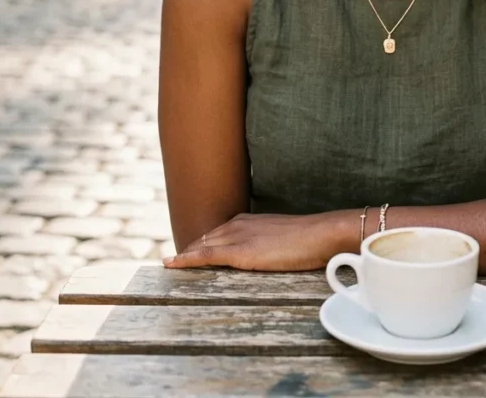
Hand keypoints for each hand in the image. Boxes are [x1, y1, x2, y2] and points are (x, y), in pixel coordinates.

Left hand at [162, 211, 349, 271]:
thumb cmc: (308, 239)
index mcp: (248, 220)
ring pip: (201, 245)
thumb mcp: (281, 238)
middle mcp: (238, 224)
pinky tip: (171, 264)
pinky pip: (205, 255)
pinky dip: (186, 259)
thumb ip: (267, 243)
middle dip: (188, 249)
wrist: (319, 234)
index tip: (188, 251)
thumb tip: (264, 253)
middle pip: (205, 238)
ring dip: (183, 255)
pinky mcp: (239, 252)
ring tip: (167, 264)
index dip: (200, 243)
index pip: (216, 233)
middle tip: (171, 261)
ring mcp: (237, 237)